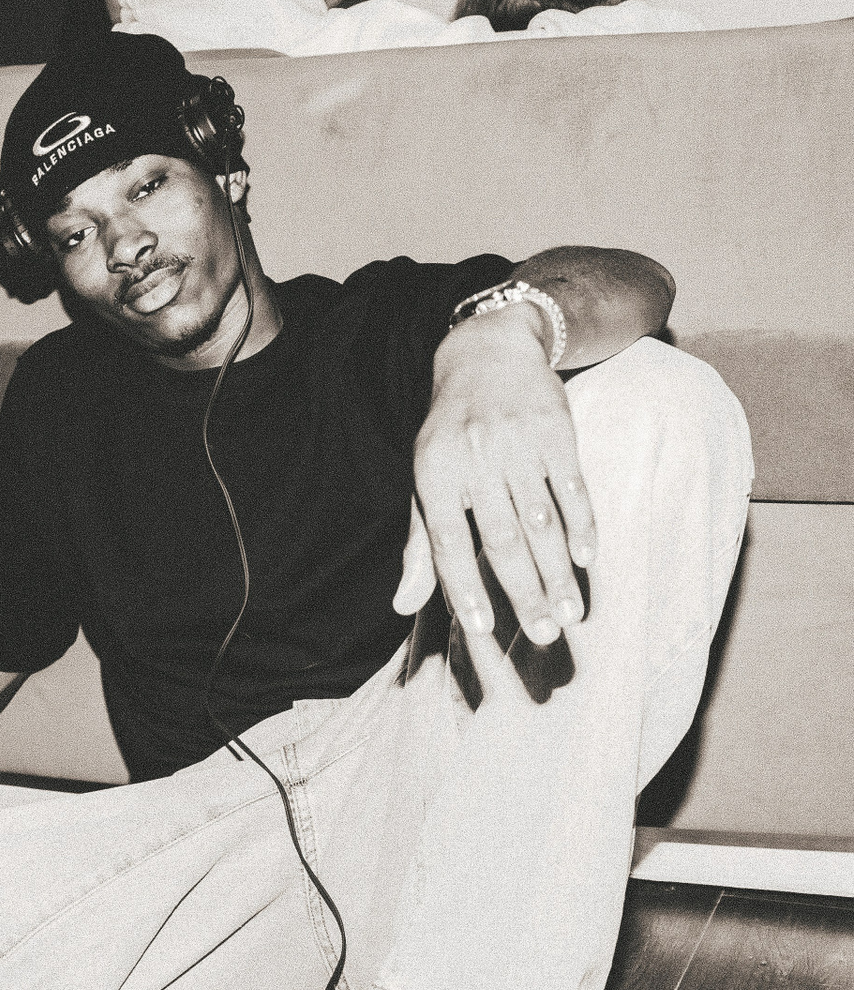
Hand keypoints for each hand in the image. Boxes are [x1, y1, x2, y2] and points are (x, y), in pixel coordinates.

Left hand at [394, 305, 596, 646]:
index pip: (449, 543)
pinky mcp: (555, 432)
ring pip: (541, 521)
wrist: (487, 354)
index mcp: (433, 476)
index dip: (464, 587)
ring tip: (571, 615)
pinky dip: (581, 526)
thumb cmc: (450, 435)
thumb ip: (420, 547)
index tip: (481, 630)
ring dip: (558, 571)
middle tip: (542, 636)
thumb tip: (403, 606)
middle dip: (523, 591)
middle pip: (501, 539)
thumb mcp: (425, 482)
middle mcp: (473, 460)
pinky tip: (587, 560)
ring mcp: (516, 445)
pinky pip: (572, 488)